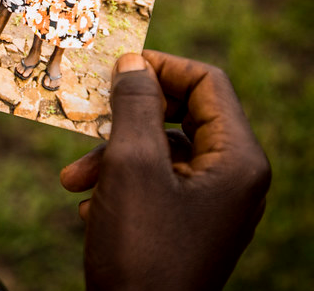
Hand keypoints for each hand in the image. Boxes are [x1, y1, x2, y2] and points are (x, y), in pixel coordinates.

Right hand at [60, 50, 270, 290]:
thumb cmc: (142, 250)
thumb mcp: (132, 165)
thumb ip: (135, 105)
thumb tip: (134, 62)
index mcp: (239, 160)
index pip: (208, 84)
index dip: (162, 68)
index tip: (117, 68)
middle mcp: (236, 180)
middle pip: (182, 117)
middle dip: (128, 120)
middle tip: (90, 119)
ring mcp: (216, 206)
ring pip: (163, 154)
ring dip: (115, 158)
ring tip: (74, 179)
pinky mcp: (193, 226)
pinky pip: (160, 185)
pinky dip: (124, 186)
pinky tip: (93, 206)